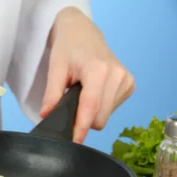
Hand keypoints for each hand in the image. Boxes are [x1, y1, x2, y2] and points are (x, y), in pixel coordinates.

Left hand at [39, 7, 134, 143]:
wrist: (82, 33)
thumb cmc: (67, 49)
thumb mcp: (55, 69)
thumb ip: (52, 94)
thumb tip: (47, 116)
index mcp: (98, 70)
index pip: (90, 107)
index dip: (81, 128)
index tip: (74, 142)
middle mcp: (117, 75)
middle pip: (99, 118)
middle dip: (83, 120)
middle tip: (69, 107)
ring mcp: (126, 80)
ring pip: (105, 116)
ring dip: (91, 114)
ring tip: (82, 94)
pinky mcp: (130, 85)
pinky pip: (112, 110)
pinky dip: (99, 108)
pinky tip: (93, 93)